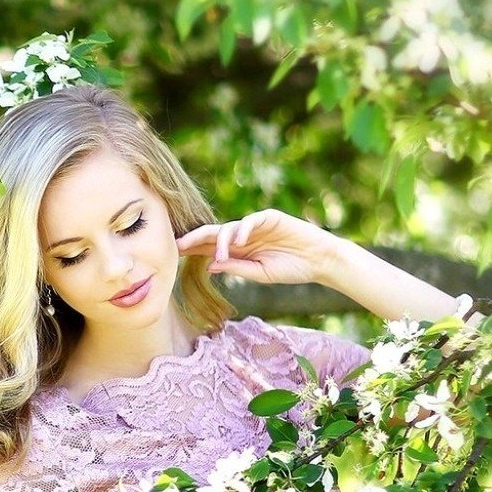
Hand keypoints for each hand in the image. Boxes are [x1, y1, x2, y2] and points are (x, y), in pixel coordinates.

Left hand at [175, 209, 343, 286]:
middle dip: (194, 239)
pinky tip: (239, 240)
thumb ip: (236, 267)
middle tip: (177, 245)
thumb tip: (210, 265)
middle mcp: (242, 236)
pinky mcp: (270, 217)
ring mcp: (255, 226)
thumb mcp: (259, 273)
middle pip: (213, 234)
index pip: (209, 248)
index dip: (193, 250)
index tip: (173, 255)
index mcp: (237, 250)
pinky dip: (244, 229)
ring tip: (220, 255)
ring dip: (222, 241)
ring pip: (230, 228)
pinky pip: (252, 220)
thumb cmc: (290, 268)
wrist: (318, 261)